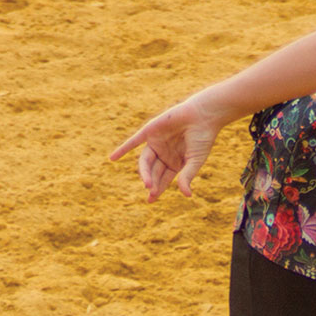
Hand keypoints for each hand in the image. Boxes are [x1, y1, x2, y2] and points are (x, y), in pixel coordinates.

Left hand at [110, 94, 225, 201]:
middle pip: (153, 172)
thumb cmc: (203, 138)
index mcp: (175, 163)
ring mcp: (156, 143)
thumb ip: (187, 176)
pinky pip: (134, 141)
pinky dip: (123, 149)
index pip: (163, 180)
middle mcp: (164, 154)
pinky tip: (113, 158)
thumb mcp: (195, 160)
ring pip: (145, 161)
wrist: (203, 115)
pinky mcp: (150, 131)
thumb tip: (186, 195)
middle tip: (151, 191)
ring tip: (146, 183)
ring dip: (145, 172)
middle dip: (152, 182)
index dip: (157, 189)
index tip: (151, 200)